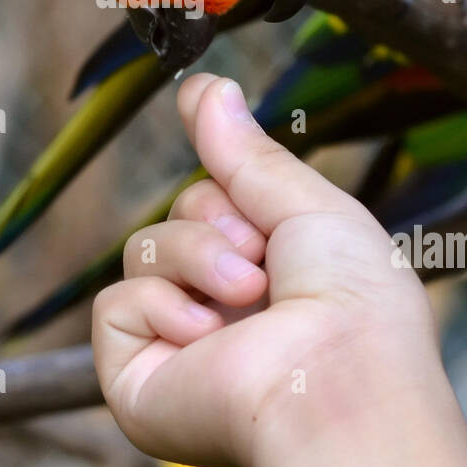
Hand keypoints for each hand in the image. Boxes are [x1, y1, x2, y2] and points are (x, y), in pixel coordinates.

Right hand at [93, 72, 436, 466]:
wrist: (337, 379)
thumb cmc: (352, 303)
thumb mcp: (306, 204)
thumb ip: (243, 151)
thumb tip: (202, 85)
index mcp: (273, 278)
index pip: (216, 203)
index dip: (231, 191)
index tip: (245, 182)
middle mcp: (225, 314)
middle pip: (177, 218)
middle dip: (216, 222)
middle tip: (264, 260)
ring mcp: (180, 350)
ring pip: (143, 252)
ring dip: (196, 260)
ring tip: (246, 296)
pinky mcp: (138, 381)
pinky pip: (114, 305)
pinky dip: (160, 307)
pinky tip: (207, 337)